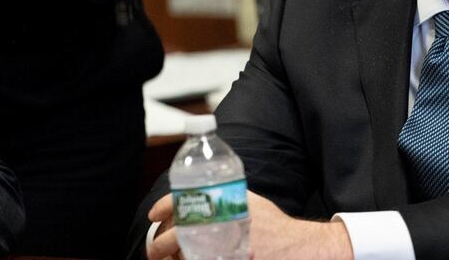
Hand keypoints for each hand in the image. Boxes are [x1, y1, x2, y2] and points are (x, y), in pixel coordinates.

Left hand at [147, 190, 353, 259]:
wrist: (294, 246)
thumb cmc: (273, 224)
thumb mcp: (250, 200)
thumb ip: (227, 196)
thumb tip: (205, 194)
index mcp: (218, 207)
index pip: (178, 204)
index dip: (162, 208)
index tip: (154, 215)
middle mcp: (214, 229)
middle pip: (171, 238)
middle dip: (158, 246)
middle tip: (155, 250)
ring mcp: (216, 252)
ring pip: (179, 256)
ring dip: (170, 258)